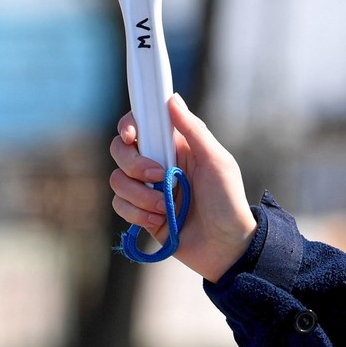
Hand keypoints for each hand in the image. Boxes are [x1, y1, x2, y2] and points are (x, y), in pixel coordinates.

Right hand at [109, 93, 256, 281]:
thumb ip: (194, 130)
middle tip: (159, 176)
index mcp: (175, 146)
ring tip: (166, 208)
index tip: (132, 135)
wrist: (226, 248)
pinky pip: (119, 205)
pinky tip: (161, 222)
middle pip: (120, 150)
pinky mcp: (141, 213)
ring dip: (140, 196)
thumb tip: (172, 99)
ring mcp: (147, 189)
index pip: (142, 124)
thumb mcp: (216, 162)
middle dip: (134, 164)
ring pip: (118, 180)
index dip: (129, 125)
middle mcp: (157, 163)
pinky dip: (137, 214)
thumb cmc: (228, 202)